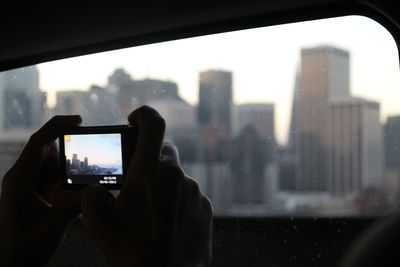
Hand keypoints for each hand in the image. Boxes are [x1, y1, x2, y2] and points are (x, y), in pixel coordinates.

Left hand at [0, 115, 82, 266]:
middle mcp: (24, 178)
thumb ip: (76, 206)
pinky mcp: (39, 197)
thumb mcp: (52, 226)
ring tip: (83, 187)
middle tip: (90, 165)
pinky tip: (80, 196)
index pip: (38, 143)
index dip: (58, 126)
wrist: (8, 265)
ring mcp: (32, 187)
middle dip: (71, 157)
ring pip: (57, 168)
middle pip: (51, 154)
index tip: (79, 121)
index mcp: (20, 179)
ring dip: (73, 174)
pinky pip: (58, 182)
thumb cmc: (20, 249)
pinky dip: (71, 186)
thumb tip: (98, 189)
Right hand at [81, 106, 212, 266]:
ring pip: (176, 175)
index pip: (153, 124)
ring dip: (163, 184)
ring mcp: (193, 191)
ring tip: (150, 213)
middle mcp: (175, 175)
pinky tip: (168, 223)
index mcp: (149, 172)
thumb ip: (93, 197)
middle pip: (163, 152)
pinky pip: (188, 193)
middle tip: (137, 182)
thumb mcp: (99, 225)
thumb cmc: (132, 253)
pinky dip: (177, 200)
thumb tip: (98, 189)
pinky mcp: (205, 206)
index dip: (143, 115)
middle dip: (149, 160)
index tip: (134, 121)